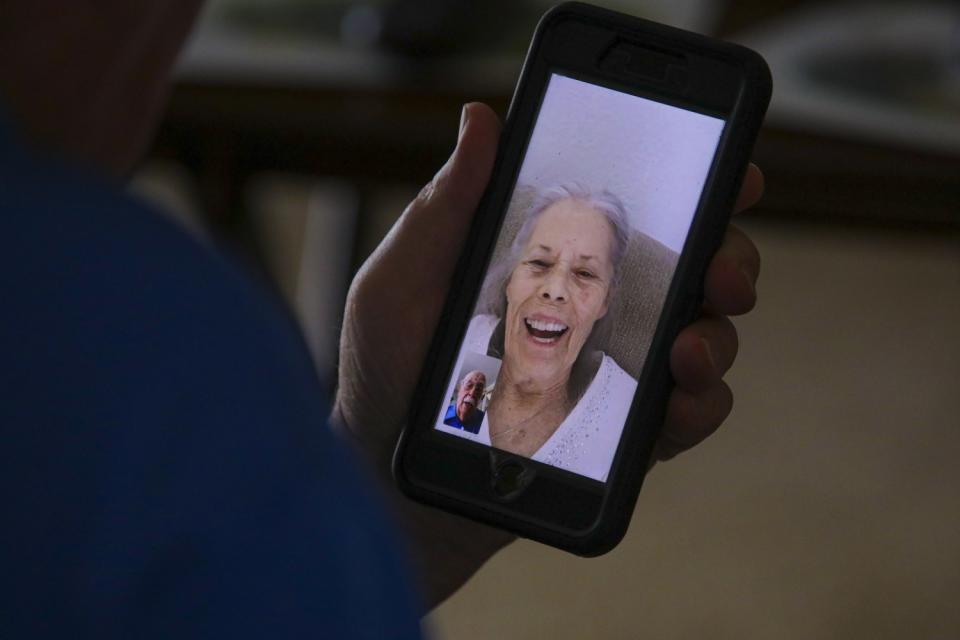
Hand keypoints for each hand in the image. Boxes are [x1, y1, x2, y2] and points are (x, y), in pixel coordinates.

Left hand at [333, 102, 764, 606]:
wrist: (392, 478)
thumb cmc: (386, 373)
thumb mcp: (402, 280)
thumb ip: (446, 206)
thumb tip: (481, 119)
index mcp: (552, 264)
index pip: (633, 216)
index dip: (693, 189)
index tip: (732, 175)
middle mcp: (594, 311)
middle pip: (691, 270)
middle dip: (728, 260)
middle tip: (722, 271)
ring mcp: (612, 372)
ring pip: (705, 337)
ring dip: (717, 336)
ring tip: (687, 350)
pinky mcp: (620, 435)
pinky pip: (687, 414)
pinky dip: (701, 405)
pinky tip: (679, 401)